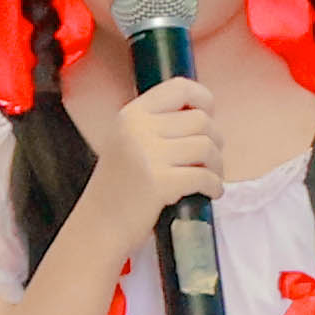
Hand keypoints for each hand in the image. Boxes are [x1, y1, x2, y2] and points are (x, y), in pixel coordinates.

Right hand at [95, 69, 221, 228]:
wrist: (98, 227)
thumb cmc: (118, 189)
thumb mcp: (127, 143)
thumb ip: (156, 126)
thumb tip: (203, 116)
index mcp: (131, 115)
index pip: (179, 88)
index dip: (203, 99)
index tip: (209, 114)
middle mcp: (138, 129)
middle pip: (200, 120)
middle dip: (215, 141)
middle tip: (210, 159)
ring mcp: (148, 156)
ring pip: (206, 147)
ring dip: (216, 165)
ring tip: (211, 177)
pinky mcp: (159, 184)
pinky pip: (203, 177)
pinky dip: (214, 186)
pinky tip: (211, 192)